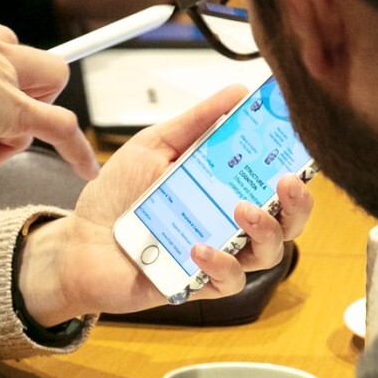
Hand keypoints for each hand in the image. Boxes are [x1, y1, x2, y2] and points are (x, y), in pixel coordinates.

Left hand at [16, 85, 314, 324]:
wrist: (79, 239)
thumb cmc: (118, 195)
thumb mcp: (154, 146)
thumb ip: (195, 123)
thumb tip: (238, 92)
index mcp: (225, 188)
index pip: (276, 181)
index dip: (296, 166)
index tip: (298, 146)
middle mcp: (230, 223)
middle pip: (288, 221)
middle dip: (297, 203)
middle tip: (286, 182)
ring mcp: (218, 255)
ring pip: (268, 254)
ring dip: (265, 230)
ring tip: (242, 209)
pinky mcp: (198, 285)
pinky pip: (227, 282)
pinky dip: (220, 264)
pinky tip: (200, 248)